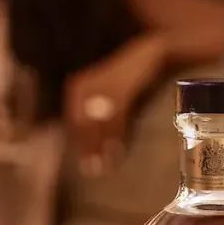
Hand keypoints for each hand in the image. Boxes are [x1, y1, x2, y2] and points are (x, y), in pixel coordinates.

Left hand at [63, 34, 166, 175]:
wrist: (150, 53)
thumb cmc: (129, 76)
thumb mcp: (108, 94)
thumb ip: (96, 115)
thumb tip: (89, 144)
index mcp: (77, 87)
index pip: (73, 121)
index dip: (78, 143)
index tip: (83, 163)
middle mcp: (85, 86)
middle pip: (82, 124)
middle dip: (88, 149)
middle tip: (93, 171)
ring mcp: (103, 87)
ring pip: (97, 123)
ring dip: (100, 147)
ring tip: (105, 166)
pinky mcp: (121, 89)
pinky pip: (115, 118)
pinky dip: (116, 137)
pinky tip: (118, 151)